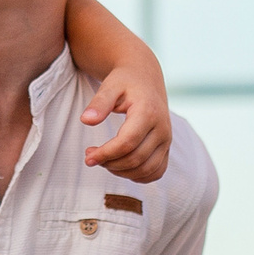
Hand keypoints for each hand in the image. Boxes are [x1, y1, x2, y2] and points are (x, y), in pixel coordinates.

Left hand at [81, 67, 170, 181]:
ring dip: (121, 172)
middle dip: (109, 163)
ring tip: (104, 160)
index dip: (106, 154)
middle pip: (136, 159)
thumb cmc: (125, 82)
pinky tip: (120, 167)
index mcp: (148, 113)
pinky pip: (156, 172)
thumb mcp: (109, 86)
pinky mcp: (167, 148)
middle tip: (90, 156)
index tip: (88, 156)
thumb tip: (86, 120)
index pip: (127, 143)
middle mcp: (162, 129)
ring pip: (146, 169)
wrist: (145, 78)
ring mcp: (167, 140)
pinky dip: (138, 176)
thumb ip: (99, 103)